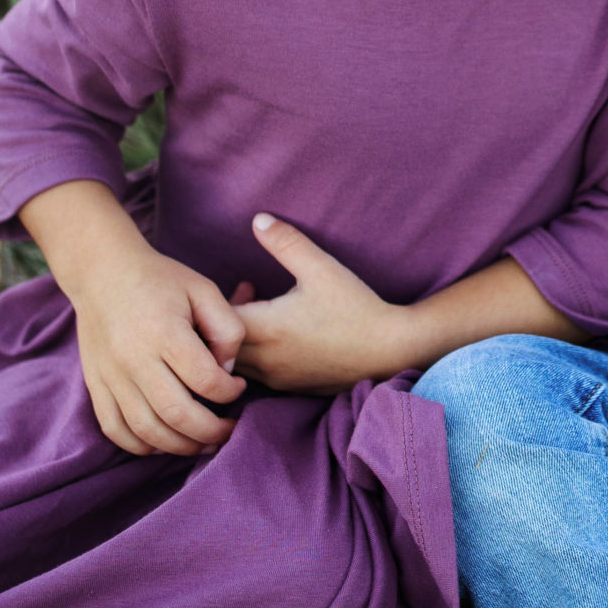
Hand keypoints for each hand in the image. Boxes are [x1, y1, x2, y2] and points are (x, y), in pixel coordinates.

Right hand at [68, 237, 246, 459]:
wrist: (102, 272)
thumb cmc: (160, 280)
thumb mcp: (203, 289)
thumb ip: (226, 328)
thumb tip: (226, 371)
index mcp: (165, 333)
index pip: (206, 381)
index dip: (230, 392)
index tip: (238, 386)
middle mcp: (135, 359)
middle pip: (178, 415)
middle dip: (212, 431)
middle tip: (229, 428)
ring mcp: (111, 376)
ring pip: (147, 431)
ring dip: (181, 446)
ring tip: (203, 442)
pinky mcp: (95, 385)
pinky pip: (115, 430)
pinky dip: (142, 446)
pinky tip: (165, 441)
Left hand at [230, 214, 413, 392]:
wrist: (391, 351)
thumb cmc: (356, 308)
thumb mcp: (321, 267)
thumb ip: (286, 242)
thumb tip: (257, 219)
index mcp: (266, 329)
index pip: (216, 322)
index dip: (216, 305)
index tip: (236, 286)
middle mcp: (265, 361)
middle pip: (219, 349)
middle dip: (224, 323)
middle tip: (242, 299)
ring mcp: (279, 379)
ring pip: (238, 365)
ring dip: (239, 340)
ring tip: (262, 312)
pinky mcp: (293, 388)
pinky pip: (259, 376)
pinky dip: (257, 356)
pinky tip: (280, 335)